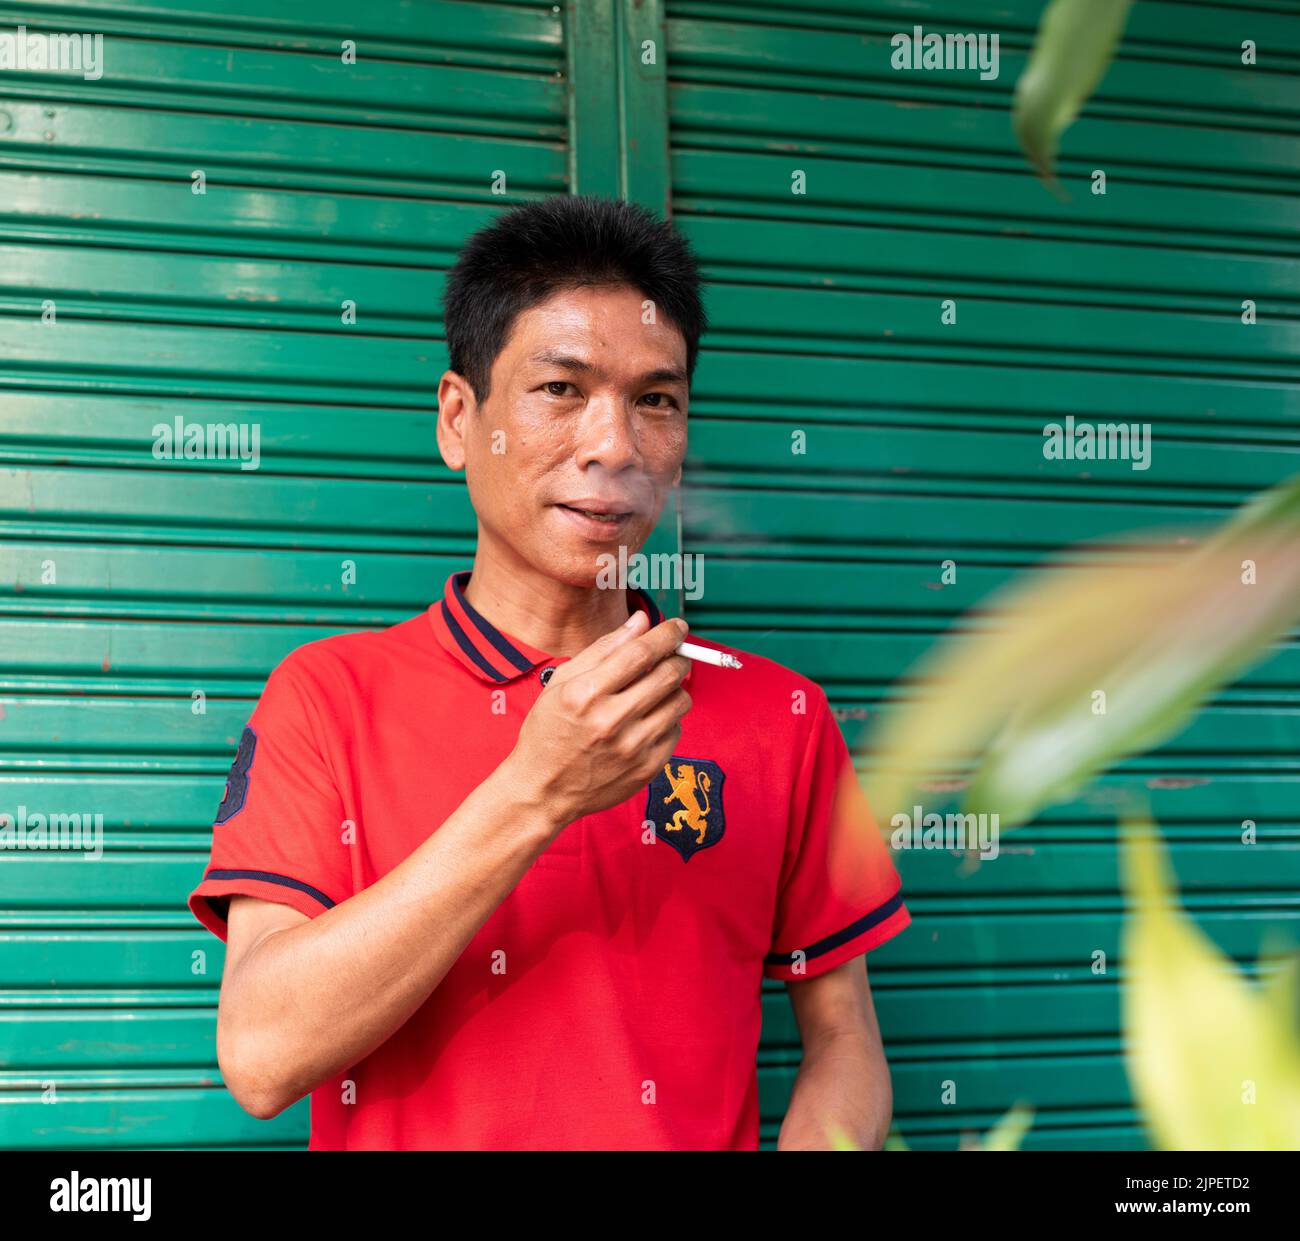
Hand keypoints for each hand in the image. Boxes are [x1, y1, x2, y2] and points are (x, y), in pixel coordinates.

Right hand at [505, 610, 691, 829]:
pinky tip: (647, 719)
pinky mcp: (648, 767)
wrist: (544, 789)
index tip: (677, 626)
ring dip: (675, 687)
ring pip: (680, 701)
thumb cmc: (549, 731)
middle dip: (678, 656)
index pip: (641, 652)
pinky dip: (668, 718)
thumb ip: (604, 648)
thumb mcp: (562, 682)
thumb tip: (641, 621)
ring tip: (657, 689)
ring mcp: (633, 747)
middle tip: (675, 653)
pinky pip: (677, 730)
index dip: (667, 634)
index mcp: (587, 693)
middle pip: (669, 674)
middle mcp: (612, 720)